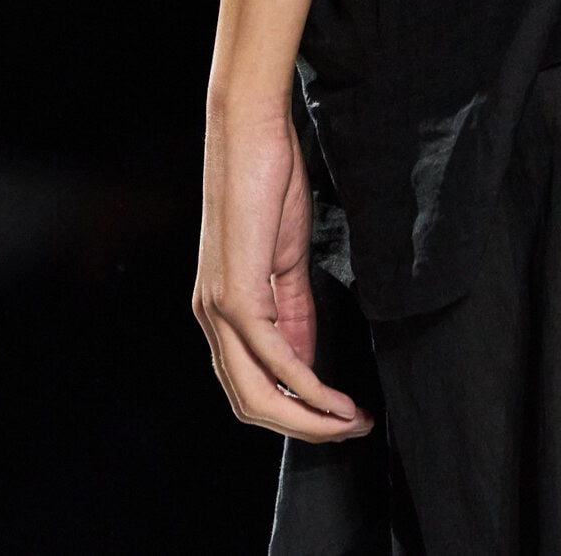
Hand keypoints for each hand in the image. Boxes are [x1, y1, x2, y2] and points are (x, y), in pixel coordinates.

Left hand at [193, 97, 373, 440]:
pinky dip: (306, 386)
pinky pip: (272, 358)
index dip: (295, 410)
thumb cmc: (266, 180)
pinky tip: (333, 396)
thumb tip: (305, 360)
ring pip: (255, 394)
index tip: (341, 416)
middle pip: (249, 403)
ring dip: (307, 418)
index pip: (250, 384)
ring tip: (349, 421)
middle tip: (351, 428)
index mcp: (218, 309)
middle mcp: (209, 317)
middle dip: (304, 427)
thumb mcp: (284, 255)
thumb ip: (292, 309)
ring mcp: (218, 309)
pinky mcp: (236, 295)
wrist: (249, 131)